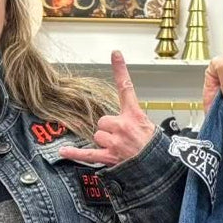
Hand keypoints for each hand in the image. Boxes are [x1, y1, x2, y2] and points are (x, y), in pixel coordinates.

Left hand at [58, 51, 155, 166]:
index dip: (120, 69)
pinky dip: (75, 153)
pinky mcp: (109, 157)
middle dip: (109, 129)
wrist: (159, 168)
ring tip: (119, 149)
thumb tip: (124, 123)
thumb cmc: (155, 149)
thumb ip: (134, 121)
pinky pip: (87, 154)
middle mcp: (123, 125)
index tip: (115, 54)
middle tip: (122, 138)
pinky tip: (63, 151)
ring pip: (98, 135)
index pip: (126, 88)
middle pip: (103, 120)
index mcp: (135, 115)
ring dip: (105, 142)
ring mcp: (115, 141)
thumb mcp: (150, 128)